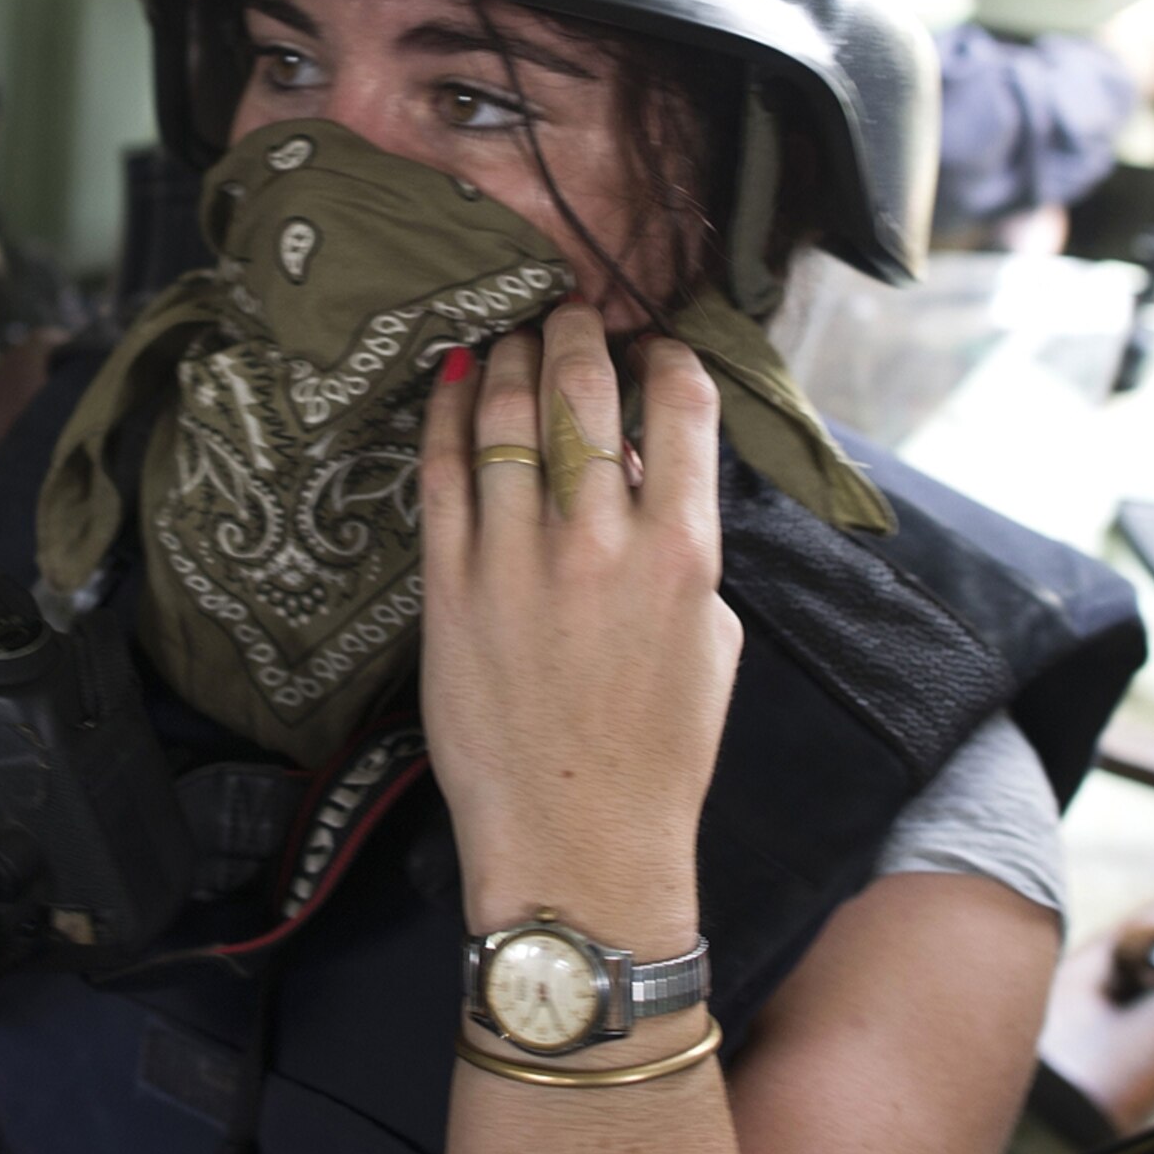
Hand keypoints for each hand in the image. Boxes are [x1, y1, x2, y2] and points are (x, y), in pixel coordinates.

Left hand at [418, 303, 736, 954]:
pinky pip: (440, 473)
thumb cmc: (660, 752)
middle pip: (582, 392)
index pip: (680, 409)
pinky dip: (443, 412)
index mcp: (681, 554)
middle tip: (572, 313)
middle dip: (578, 333)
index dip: (667, 358)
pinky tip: (451, 377)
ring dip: (511, 358)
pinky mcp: (449, 587)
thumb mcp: (714, 639)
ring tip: (515, 334)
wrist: (579, 840)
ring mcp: (516, 561)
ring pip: (505, 416)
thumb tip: (649, 478)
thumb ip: (686, 548)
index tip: (654, 347)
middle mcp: (598, 543)